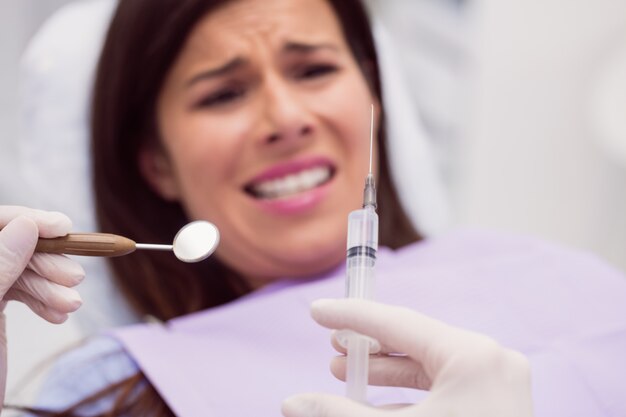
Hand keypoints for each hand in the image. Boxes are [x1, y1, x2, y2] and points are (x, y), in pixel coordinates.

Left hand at [0, 206, 83, 404]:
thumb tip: (26, 226)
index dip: (28, 221)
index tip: (64, 227)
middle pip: (12, 246)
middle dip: (47, 261)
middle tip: (75, 278)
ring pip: (22, 270)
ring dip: (52, 286)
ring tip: (71, 304)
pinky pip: (23, 292)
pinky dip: (45, 302)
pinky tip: (58, 314)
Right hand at [282, 299, 532, 416]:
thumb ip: (341, 415)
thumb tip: (290, 404)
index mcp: (473, 357)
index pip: (398, 322)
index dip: (352, 316)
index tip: (316, 311)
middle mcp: (491, 361)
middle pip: (414, 341)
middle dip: (367, 346)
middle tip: (331, 345)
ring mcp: (498, 383)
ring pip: (429, 365)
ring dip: (385, 369)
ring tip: (344, 371)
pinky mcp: (497, 403)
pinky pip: (444, 386)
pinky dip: (408, 392)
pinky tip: (373, 400)